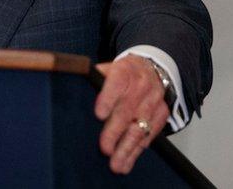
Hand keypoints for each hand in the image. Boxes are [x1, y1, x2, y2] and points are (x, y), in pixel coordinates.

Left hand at [94, 55, 169, 173]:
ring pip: (140, 127)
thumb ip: (93, 80)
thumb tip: (70, 88)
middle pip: (127, 111)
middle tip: (105, 148)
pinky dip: (137, 150)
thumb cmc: (122, 74)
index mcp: (124, 71)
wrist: (150, 69)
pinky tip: (127, 161)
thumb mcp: (107, 69)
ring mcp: (153, 100)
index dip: (107, 99)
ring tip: (116, 164)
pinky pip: (150, 135)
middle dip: (115, 132)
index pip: (116, 83)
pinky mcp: (161, 114)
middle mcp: (141, 85)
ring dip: (127, 148)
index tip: (99, 115)